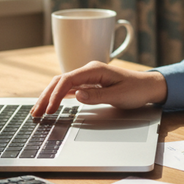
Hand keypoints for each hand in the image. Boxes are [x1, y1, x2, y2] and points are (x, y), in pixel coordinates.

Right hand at [31, 62, 166, 116]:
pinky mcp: (89, 83)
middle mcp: (89, 70)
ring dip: (49, 96)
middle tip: (35, 113)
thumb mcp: (118, 95)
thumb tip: (76, 95)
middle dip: (46, 96)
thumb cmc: (136, 90)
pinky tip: (51, 105)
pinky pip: (69, 88)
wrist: (148, 86)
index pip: (67, 80)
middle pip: (60, 81)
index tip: (49, 110)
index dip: (55, 95)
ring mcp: (88, 76)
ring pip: (62, 85)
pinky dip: (58, 96)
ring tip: (38, 111)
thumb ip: (97, 96)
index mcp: (94, 70)